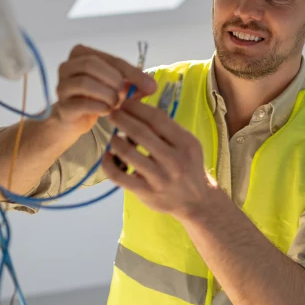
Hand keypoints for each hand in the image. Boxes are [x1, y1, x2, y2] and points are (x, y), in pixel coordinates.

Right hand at [54, 45, 156, 135]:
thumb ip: (134, 83)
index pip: (110, 59)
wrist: (75, 119)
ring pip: (84, 82)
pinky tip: (107, 111)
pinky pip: (81, 103)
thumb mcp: (118, 86)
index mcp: (81, 54)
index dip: (132, 72)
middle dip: (114, 79)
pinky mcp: (62, 106)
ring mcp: (61, 86)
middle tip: (125, 93)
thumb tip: (152, 86)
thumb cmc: (97, 97)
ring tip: (116, 103)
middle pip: (91, 64)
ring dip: (107, 94)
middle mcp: (66, 66)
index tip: (150, 86)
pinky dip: (99, 107)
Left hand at [102, 98, 217, 219]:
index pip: (157, 118)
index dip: (137, 108)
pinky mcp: (146, 192)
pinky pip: (119, 176)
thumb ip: (168, 129)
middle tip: (112, 114)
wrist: (197, 201)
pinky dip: (108, 164)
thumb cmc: (189, 167)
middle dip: (122, 119)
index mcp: (185, 143)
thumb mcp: (188, 144)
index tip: (125, 103)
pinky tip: (108, 156)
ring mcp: (159, 178)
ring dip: (115, 141)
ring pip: (127, 153)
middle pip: (140, 132)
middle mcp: (174, 160)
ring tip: (113, 137)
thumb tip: (140, 109)